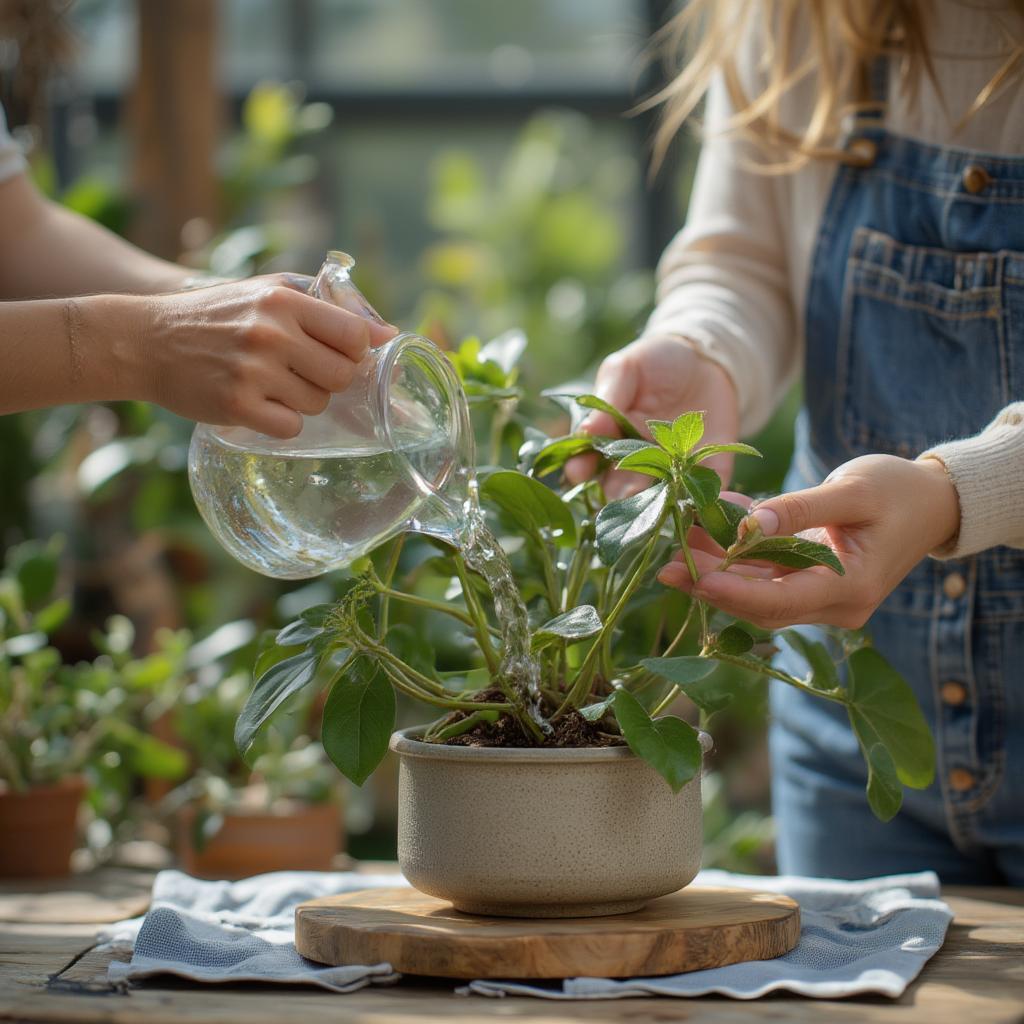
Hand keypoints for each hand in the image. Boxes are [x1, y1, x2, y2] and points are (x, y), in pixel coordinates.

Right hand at [129, 275, 395, 435]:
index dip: (354, 352)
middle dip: (329, 380)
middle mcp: (271, 333)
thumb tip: (389, 334)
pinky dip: (280, 422)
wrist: (144, 340)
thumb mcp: (268, 292)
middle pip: (341, 376)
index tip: (337, 355)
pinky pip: (291, 427)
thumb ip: (327, 307)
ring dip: (302, 401)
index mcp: (284, 300)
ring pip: (317, 404)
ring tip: (270, 383)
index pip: (355, 336)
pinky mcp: (237, 405)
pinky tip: (258, 404)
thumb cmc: (217, 316)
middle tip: (300, 372)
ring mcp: (254, 371)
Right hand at [564, 336, 738, 496]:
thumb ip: (609, 397)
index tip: (578, 471)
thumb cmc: (657, 360)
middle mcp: (639, 460)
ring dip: (656, 500)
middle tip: (619, 494)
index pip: (591, 459)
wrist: (707, 358)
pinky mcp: (710, 468)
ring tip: (655, 500)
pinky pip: (709, 486)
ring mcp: (673, 467)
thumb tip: (585, 430)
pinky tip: (704, 500)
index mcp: (613, 437)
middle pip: (622, 485)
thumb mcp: (627, 368)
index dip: (582, 467)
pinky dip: (708, 496)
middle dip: (618, 492)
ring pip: (660, 493)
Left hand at [657, 454, 960, 628]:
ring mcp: (825, 599)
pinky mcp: (814, 585)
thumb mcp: (851, 491)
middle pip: (760, 603)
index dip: (730, 592)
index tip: (689, 576)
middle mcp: (836, 605)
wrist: (934, 502)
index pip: (778, 602)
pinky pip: (768, 576)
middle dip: (710, 584)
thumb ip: (800, 509)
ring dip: (718, 570)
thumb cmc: (898, 490)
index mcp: (850, 588)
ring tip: (677, 544)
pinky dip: (738, 557)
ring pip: (759, 592)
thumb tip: (750, 523)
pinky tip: (709, 530)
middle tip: (663, 566)